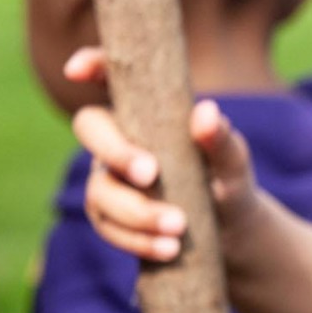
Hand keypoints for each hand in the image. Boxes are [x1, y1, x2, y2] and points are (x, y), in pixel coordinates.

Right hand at [67, 47, 262, 260]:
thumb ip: (222, 138)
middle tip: (152, 173)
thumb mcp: (233, 161)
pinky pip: (108, 226)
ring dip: (136, 210)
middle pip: (90, 128)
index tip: (78, 69)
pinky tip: (169, 249)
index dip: (90, 64)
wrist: (228, 230)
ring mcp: (107, 177)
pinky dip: (137, 239)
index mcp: (148, 110)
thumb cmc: (227, 178)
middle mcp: (119, 136)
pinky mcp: (108, 216)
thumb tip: (205, 111)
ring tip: (179, 227)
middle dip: (115, 150)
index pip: (111, 77)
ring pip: (99, 189)